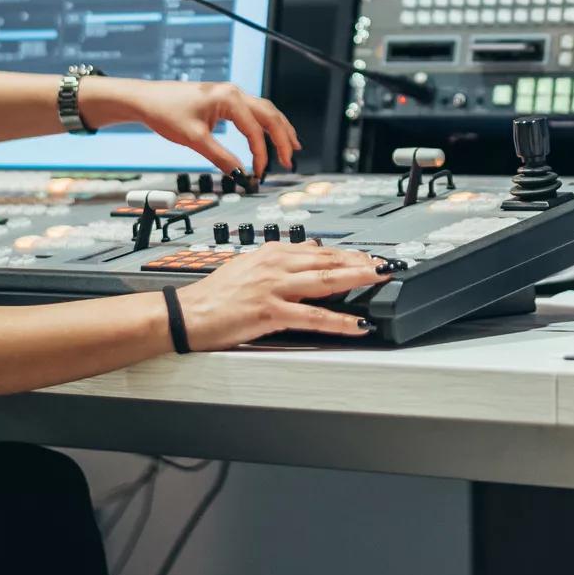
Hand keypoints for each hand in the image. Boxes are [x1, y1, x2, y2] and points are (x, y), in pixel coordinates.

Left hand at [79, 77, 300, 177]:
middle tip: (290, 160)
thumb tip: (240, 174)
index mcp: (229, 98)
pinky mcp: (224, 100)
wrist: (145, 99)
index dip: (261, 154)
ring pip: (265, 111)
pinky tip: (269, 135)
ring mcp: (230, 94)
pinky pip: (253, 111)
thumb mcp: (194, 139)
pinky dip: (266, 124)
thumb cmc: (165, 112)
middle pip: (270, 115)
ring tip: (291, 147)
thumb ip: (220, 157)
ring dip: (279, 129)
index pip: (255, 129)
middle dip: (283, 138)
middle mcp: (234, 92)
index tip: (260, 173)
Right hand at [175, 243, 390, 346]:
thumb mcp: (249, 268)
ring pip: (326, 281)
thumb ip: (278, 263)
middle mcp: (276, 264)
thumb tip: (308, 256)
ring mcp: (274, 287)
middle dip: (361, 262)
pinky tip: (359, 324)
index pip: (319, 250)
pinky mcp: (270, 311)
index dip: (348, 254)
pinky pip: (313, 316)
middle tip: (387, 265)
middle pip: (328, 260)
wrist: (186, 313)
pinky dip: (340, 320)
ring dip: (358, 279)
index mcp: (272, 252)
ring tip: (382, 281)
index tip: (369, 258)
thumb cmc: (214, 295)